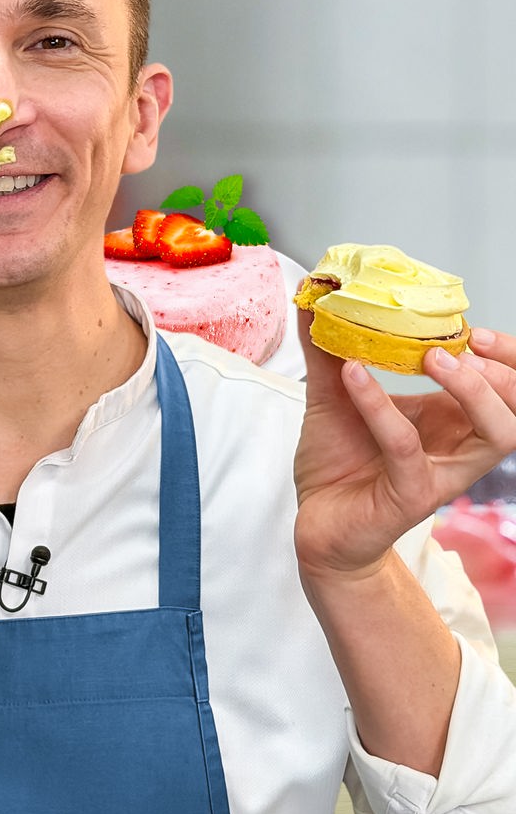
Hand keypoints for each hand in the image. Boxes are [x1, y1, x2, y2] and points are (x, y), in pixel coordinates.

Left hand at [293, 311, 515, 578]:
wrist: (316, 521)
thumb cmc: (338, 460)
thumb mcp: (335, 393)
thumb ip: (329, 347)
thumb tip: (317, 292)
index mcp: (456, 418)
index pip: (508, 385)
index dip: (507, 357)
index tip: (474, 327)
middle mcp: (461, 446)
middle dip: (507, 372)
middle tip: (466, 342)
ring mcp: (442, 472)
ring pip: (494, 433)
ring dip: (472, 391)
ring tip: (434, 358)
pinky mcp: (412, 495)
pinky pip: (408, 448)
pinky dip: (382, 407)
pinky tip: (353, 375)